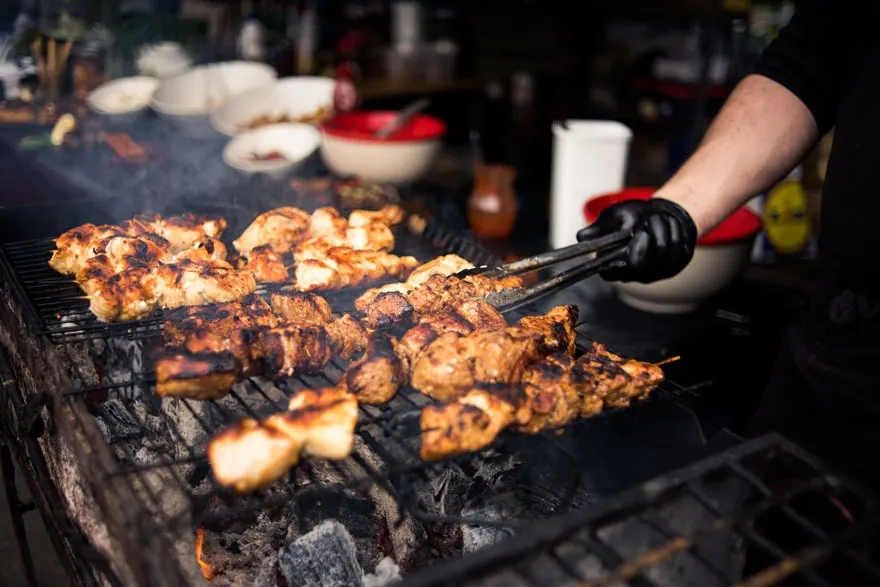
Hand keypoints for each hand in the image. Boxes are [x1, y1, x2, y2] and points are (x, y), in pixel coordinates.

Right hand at [576, 198, 697, 282]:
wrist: (657, 215)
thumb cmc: (631, 217)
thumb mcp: (612, 216)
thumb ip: (598, 228)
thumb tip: (581, 237)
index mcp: (610, 266)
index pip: (613, 272)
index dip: (627, 253)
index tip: (637, 232)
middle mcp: (630, 275)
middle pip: (640, 262)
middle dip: (647, 234)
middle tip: (650, 218)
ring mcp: (651, 275)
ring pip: (662, 253)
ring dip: (663, 229)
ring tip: (659, 217)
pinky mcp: (670, 270)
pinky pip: (678, 254)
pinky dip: (676, 233)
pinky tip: (671, 224)